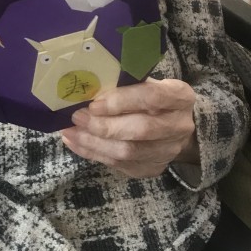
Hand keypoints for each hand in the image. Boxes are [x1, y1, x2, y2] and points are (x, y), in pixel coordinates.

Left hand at [61, 78, 198, 177]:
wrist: (175, 125)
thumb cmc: (153, 96)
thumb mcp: (147, 82)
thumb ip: (125, 83)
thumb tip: (88, 86)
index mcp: (180, 96)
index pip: (152, 97)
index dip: (122, 101)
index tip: (95, 103)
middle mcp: (179, 126)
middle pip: (141, 129)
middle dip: (104, 126)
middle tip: (77, 118)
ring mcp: (167, 151)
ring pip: (128, 152)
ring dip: (94, 143)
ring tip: (70, 133)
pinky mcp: (153, 168)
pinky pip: (120, 165)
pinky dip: (94, 154)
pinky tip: (77, 143)